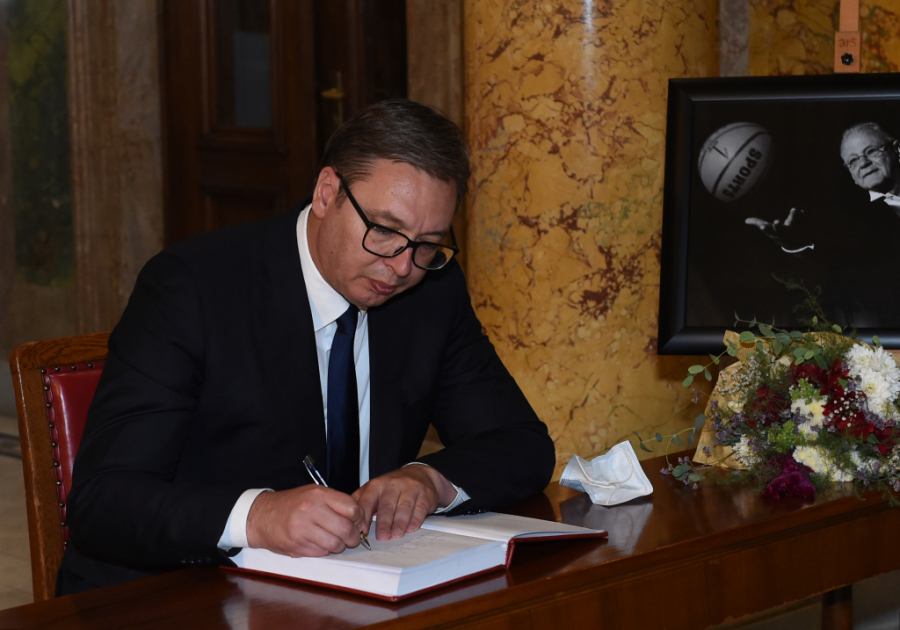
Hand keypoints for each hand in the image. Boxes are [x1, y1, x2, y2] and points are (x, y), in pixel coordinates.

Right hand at [246, 485, 365, 556]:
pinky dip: (325, 550)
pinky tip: (319, 543)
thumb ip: (335, 503)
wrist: (261, 516)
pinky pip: (321, 553)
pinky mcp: (297, 545)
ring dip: (340, 546)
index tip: (357, 521)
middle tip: (352, 538)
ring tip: (335, 541)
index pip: (351, 508)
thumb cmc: (291, 504)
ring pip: (335, 544)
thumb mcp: (313, 493)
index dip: (358, 517)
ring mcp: (303, 529)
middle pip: (346, 529)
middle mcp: (311, 510)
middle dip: (353, 537)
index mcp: (318, 495)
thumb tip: (359, 517)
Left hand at [353, 465, 456, 541]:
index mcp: (377, 485)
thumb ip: (361, 502)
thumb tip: (346, 519)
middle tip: (382, 537)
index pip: (368, 500)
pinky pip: (420, 507)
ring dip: (399, 522)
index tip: (361, 530)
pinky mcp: (424, 494)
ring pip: (404, 506)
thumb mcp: (374, 490)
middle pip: (387, 505)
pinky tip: (411, 528)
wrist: (420, 475)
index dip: (364, 516)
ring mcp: (410, 488)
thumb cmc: (393, 487)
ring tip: (396, 535)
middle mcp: (393, 484)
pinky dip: (416, 519)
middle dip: (383, 522)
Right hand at [745, 207, 811, 251]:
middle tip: (776, 222)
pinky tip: (801, 210)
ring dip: (792, 217)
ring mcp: (792, 229)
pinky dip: (801, 213)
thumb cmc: (779, 235)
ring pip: (792, 222)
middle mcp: (783, 232)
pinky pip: (801, 217)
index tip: (762, 226)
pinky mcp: (800, 225)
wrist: (796, 245)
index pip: (768, 229)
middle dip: (777, 226)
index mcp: (774, 232)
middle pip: (779, 229)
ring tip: (794, 210)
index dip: (765, 228)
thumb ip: (758, 223)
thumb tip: (745, 220)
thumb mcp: (768, 230)